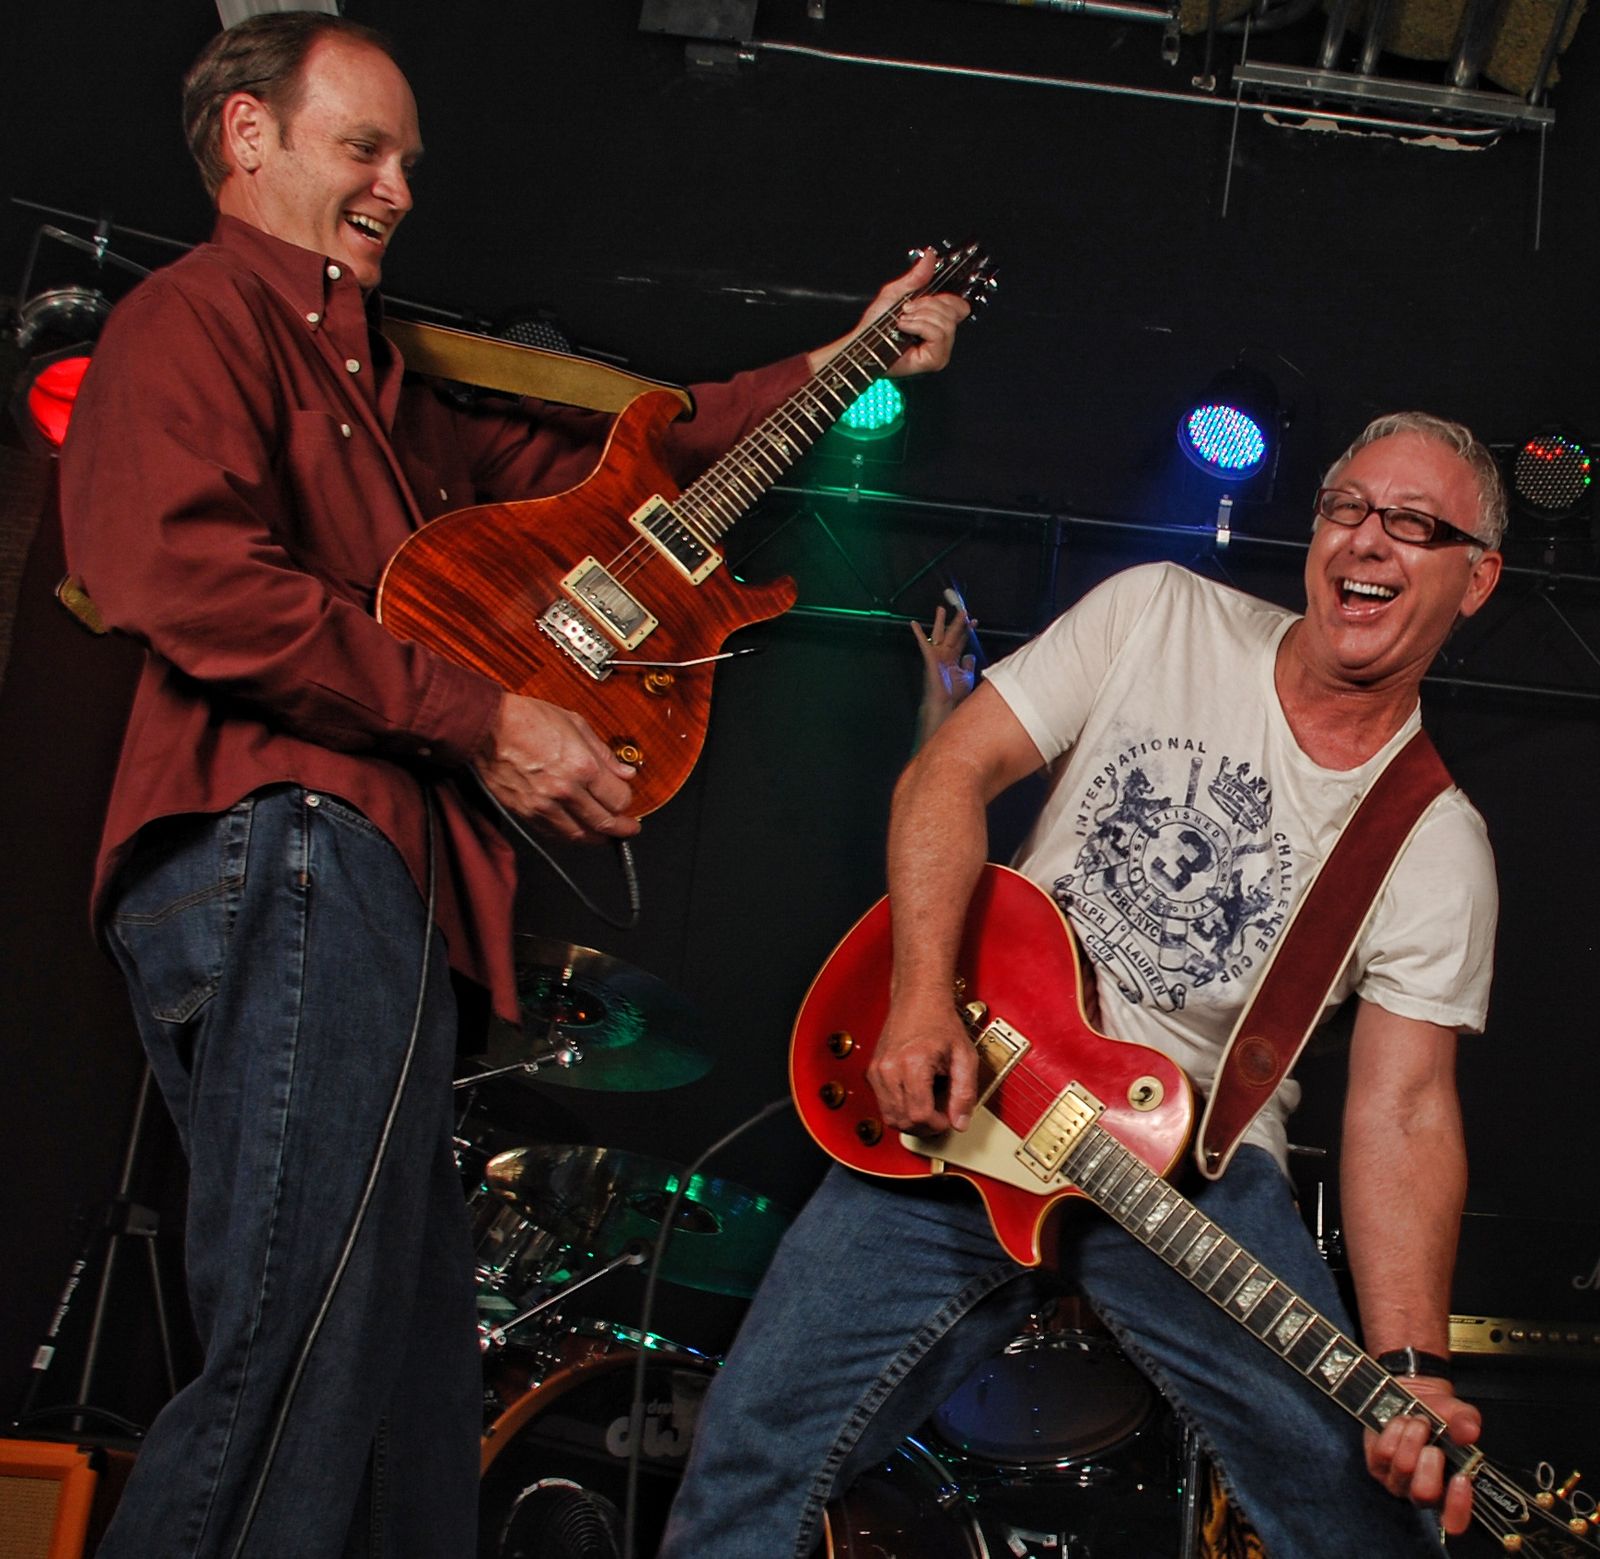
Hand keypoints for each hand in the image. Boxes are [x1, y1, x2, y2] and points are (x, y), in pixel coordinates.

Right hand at [472, 693, 640, 843]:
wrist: (488, 726)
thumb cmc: (527, 719)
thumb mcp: (576, 724)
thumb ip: (604, 754)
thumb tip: (624, 772)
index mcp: (582, 766)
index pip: (619, 799)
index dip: (627, 801)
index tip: (627, 799)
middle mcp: (565, 790)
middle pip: (604, 823)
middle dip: (622, 828)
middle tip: (629, 829)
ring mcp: (544, 805)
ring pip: (580, 835)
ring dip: (597, 838)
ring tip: (606, 834)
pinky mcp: (526, 812)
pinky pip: (554, 834)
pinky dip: (570, 836)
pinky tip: (579, 830)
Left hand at [806, 248, 971, 379]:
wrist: (862, 344)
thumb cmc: (875, 326)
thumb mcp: (896, 293)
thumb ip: (916, 276)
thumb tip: (930, 256)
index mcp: (936, 320)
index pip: (958, 305)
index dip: (944, 298)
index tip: (921, 298)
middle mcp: (941, 335)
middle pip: (953, 311)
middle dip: (927, 305)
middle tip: (907, 310)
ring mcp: (940, 349)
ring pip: (946, 322)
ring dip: (920, 316)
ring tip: (903, 321)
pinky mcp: (935, 359)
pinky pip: (938, 334)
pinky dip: (919, 326)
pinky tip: (905, 329)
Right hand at [867, 990, 978, 1135]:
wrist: (918, 998)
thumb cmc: (940, 1021)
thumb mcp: (965, 1055)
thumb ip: (965, 1092)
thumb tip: (960, 1121)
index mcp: (913, 1064)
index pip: (919, 1115)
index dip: (937, 1125)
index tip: (948, 1120)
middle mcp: (890, 1069)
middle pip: (902, 1121)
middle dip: (925, 1127)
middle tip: (941, 1118)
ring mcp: (878, 1070)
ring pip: (889, 1117)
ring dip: (911, 1121)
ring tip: (929, 1108)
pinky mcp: (873, 1072)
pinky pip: (883, 1104)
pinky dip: (900, 1109)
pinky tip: (916, 1098)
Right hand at [913, 605, 977, 744]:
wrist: (945, 703)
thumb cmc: (955, 693)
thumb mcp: (967, 676)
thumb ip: (968, 664)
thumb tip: (969, 654)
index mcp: (953, 659)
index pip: (961, 640)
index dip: (968, 630)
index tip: (974, 621)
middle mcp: (945, 655)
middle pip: (952, 634)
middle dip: (958, 622)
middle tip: (963, 610)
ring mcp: (936, 655)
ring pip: (939, 634)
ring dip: (940, 621)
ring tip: (941, 609)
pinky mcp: (929, 657)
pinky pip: (924, 643)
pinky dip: (919, 633)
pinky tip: (914, 624)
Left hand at [1363, 1376, 1480, 1536]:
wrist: (1411, 1398)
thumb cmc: (1439, 1414)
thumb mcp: (1458, 1414)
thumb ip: (1466, 1423)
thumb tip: (1469, 1432)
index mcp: (1450, 1490)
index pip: (1455, 1520)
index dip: (1458, 1506)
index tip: (1462, 1478)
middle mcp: (1422, 1492)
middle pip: (1424, 1494)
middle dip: (1429, 1462)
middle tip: (1432, 1440)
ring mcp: (1397, 1481)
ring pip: (1403, 1467)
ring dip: (1412, 1438)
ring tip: (1417, 1421)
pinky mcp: (1375, 1465)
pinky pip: (1384, 1452)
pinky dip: (1394, 1431)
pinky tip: (1401, 1421)